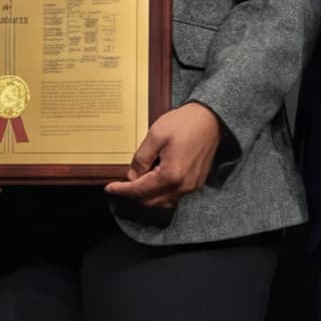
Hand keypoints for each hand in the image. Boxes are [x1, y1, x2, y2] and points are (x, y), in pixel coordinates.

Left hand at [104, 101, 224, 208]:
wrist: (211, 118)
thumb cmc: (184, 123)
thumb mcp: (155, 136)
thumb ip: (141, 159)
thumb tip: (132, 176)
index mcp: (171, 175)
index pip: (140, 190)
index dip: (122, 190)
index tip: (109, 188)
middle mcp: (183, 186)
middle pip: (151, 201)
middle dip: (134, 195)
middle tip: (120, 185)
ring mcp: (192, 186)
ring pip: (163, 202)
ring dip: (147, 196)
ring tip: (136, 181)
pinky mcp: (197, 182)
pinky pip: (174, 196)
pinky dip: (160, 193)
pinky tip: (153, 180)